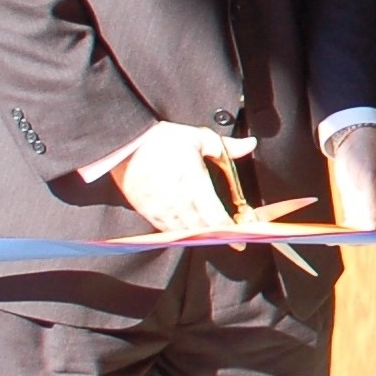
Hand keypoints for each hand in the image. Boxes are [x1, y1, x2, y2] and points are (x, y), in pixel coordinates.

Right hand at [110, 121, 254, 234]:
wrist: (125, 144)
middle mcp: (178, 202)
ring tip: (214, 233)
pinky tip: (190, 229)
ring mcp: (161, 210)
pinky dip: (182, 232)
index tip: (243, 237)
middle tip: (234, 236)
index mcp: (194, 184)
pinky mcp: (147, 212)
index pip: (217, 218)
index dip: (231, 231)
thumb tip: (251, 144)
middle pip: (204, 230)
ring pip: (186, 232)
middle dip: (220, 235)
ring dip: (201, 235)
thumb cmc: (162, 140)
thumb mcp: (199, 137)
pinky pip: (168, 230)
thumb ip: (228, 146)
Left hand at [331, 126, 375, 228]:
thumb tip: (371, 228)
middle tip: (352, 237)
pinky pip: (355, 226)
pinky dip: (346, 231)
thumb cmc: (368, 154)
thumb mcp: (369, 180)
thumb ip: (371, 206)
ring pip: (368, 232)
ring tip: (340, 236)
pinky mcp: (360, 209)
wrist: (353, 143)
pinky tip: (335, 234)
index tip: (373, 237)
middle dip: (369, 237)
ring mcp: (374, 210)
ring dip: (355, 235)